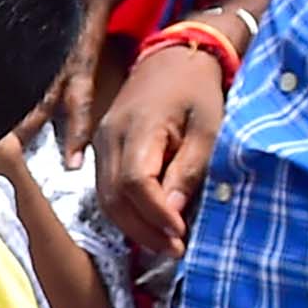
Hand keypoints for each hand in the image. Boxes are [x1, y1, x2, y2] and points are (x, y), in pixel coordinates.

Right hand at [91, 38, 229, 269]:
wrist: (174, 57)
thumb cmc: (197, 91)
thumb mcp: (207, 128)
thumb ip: (188, 170)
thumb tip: (173, 213)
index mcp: (137, 127)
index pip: (134, 182)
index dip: (155, 215)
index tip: (181, 234)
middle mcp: (108, 136)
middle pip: (113, 197)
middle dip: (143, 230)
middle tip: (174, 250)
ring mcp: (100, 143)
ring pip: (105, 198)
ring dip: (133, 226)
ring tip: (165, 243)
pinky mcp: (102, 148)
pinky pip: (106, 188)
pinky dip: (126, 212)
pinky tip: (150, 224)